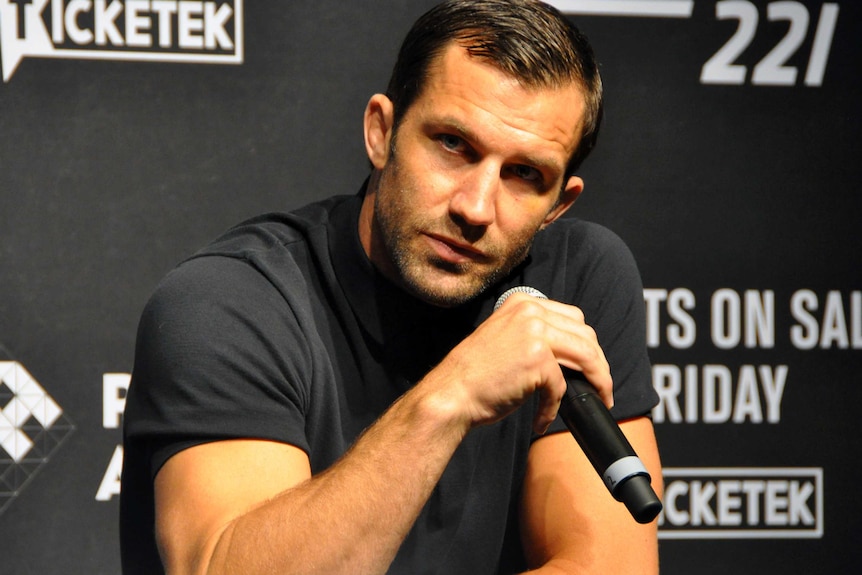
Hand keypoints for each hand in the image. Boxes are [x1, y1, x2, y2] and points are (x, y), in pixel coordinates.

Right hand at [421, 292, 612, 434]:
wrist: (450, 394)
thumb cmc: (474, 375)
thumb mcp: (505, 338)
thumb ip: (534, 334)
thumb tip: (573, 353)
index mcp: (523, 302)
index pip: (573, 317)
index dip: (588, 344)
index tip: (593, 366)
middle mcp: (530, 311)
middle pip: (585, 335)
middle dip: (599, 364)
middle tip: (601, 388)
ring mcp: (534, 332)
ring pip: (587, 356)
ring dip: (597, 382)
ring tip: (596, 400)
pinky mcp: (537, 359)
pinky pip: (562, 387)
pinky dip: (554, 408)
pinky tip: (542, 420)